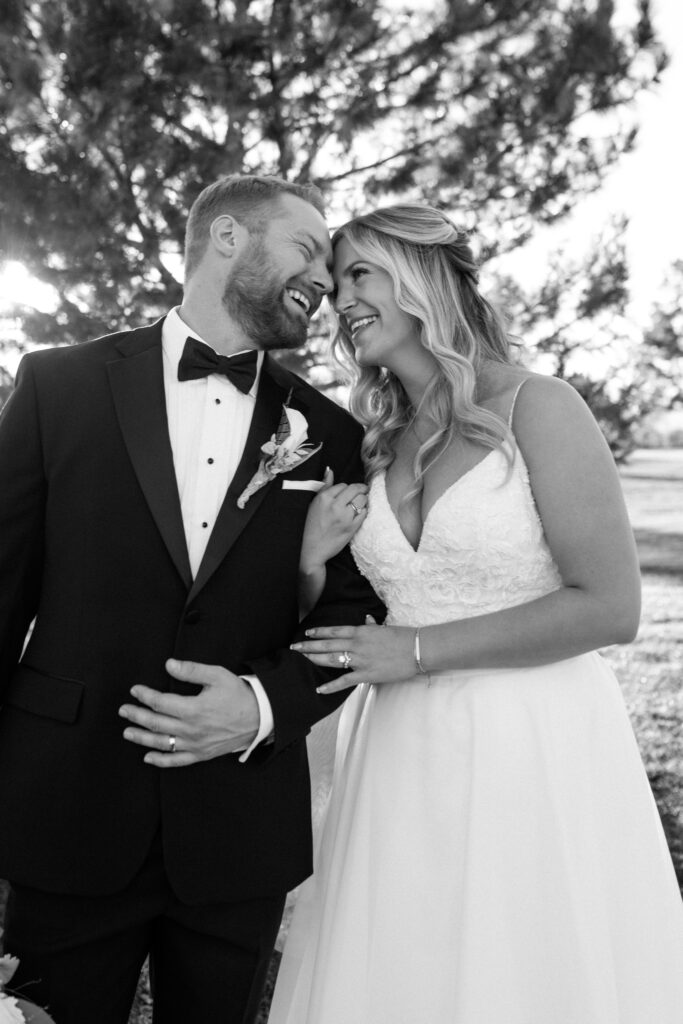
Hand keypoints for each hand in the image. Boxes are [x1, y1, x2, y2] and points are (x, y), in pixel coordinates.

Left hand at [118, 659, 259, 766]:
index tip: (135, 690)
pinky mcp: (201, 754)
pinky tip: (148, 758)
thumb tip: (168, 664)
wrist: (260, 717)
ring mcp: (195, 744)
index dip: (145, 695)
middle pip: (156, 723)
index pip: (160, 702)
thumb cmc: (238, 694)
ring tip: (127, 732)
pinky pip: (177, 761)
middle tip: (123, 710)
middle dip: (137, 716)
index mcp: (193, 709)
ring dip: (142, 738)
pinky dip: (161, 761)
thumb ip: (192, 670)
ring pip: (162, 743)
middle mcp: (191, 729)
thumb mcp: (217, 675)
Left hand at [291, 622, 416, 692]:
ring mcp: (360, 660)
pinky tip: (319, 688)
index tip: (307, 633)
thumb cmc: (403, 637)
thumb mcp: (384, 628)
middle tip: (294, 647)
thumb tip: (366, 618)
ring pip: (331, 660)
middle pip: (327, 645)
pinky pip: (344, 681)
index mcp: (361, 631)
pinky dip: (330, 685)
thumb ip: (372, 625)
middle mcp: (357, 644)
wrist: (417, 649)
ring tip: (302, 660)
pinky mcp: (366, 674)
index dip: (319, 632)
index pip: (334, 631)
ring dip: (315, 660)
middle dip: (309, 646)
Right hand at [299, 468, 368, 574]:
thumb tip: (330, 470)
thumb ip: (324, 486)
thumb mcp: (313, 504)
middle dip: (361, 489)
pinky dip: (363, 511)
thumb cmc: (310, 526)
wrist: (310, 550)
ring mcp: (344, 517)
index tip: (348, 492)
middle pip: (355, 489)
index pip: (343, 485)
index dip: (347, 488)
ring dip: (363, 500)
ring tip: (359, 503)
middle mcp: (335, 505)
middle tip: (362, 491)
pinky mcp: (351, 528)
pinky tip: (358, 514)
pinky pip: (364, 513)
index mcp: (324, 498)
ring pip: (362, 500)